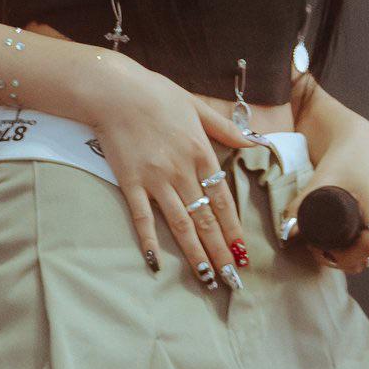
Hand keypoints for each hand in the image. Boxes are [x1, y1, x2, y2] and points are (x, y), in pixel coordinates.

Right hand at [77, 48, 252, 290]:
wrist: (115, 90)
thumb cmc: (156, 93)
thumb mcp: (197, 105)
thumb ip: (225, 128)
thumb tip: (254, 141)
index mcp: (200, 152)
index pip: (222, 199)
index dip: (233, 228)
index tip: (242, 250)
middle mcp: (181, 171)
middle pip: (205, 219)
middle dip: (220, 250)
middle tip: (232, 278)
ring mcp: (155, 179)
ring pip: (179, 224)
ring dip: (194, 253)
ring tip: (206, 277)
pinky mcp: (130, 183)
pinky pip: (141, 217)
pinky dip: (149, 241)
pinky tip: (156, 263)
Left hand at [289, 116, 368, 273]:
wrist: (363, 142)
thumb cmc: (344, 157)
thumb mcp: (322, 179)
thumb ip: (300, 206)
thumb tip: (286, 233)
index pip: (367, 250)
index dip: (340, 256)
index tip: (318, 246)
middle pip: (367, 257)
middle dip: (340, 259)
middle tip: (315, 246)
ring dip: (348, 257)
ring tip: (324, 244)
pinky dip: (359, 251)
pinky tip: (340, 245)